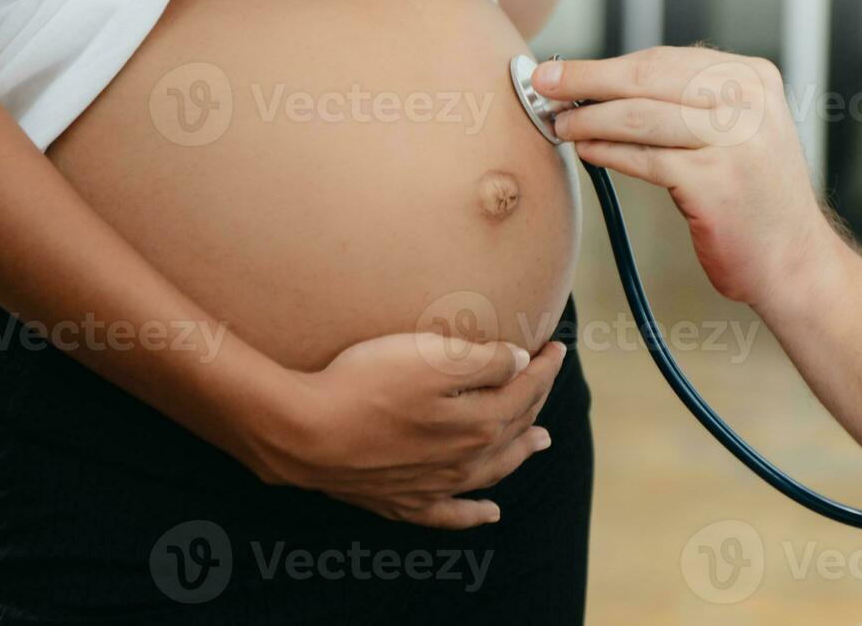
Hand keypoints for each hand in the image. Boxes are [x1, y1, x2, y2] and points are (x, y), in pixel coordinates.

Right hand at [244, 332, 565, 529]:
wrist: (306, 433)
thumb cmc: (366, 384)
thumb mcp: (431, 357)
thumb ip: (485, 361)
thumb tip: (519, 362)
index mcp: (480, 421)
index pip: (525, 389)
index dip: (544, 366)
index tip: (556, 347)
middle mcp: (466, 459)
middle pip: (514, 426)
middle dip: (536, 399)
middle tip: (545, 378)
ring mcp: (436, 485)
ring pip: (494, 469)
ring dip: (520, 451)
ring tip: (540, 440)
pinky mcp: (403, 501)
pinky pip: (451, 514)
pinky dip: (475, 513)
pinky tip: (490, 513)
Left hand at [534, 46, 835, 305]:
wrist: (795, 261)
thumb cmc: (754, 198)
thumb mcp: (737, 131)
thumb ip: (688, 103)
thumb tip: (604, 87)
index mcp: (753, 78)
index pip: (664, 60)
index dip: (606, 65)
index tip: (565, 71)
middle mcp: (749, 101)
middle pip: (647, 78)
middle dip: (586, 79)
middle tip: (543, 85)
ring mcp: (735, 140)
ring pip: (639, 116)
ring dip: (588, 118)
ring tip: (559, 123)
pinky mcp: (714, 181)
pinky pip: (644, 159)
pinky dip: (607, 152)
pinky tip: (586, 151)